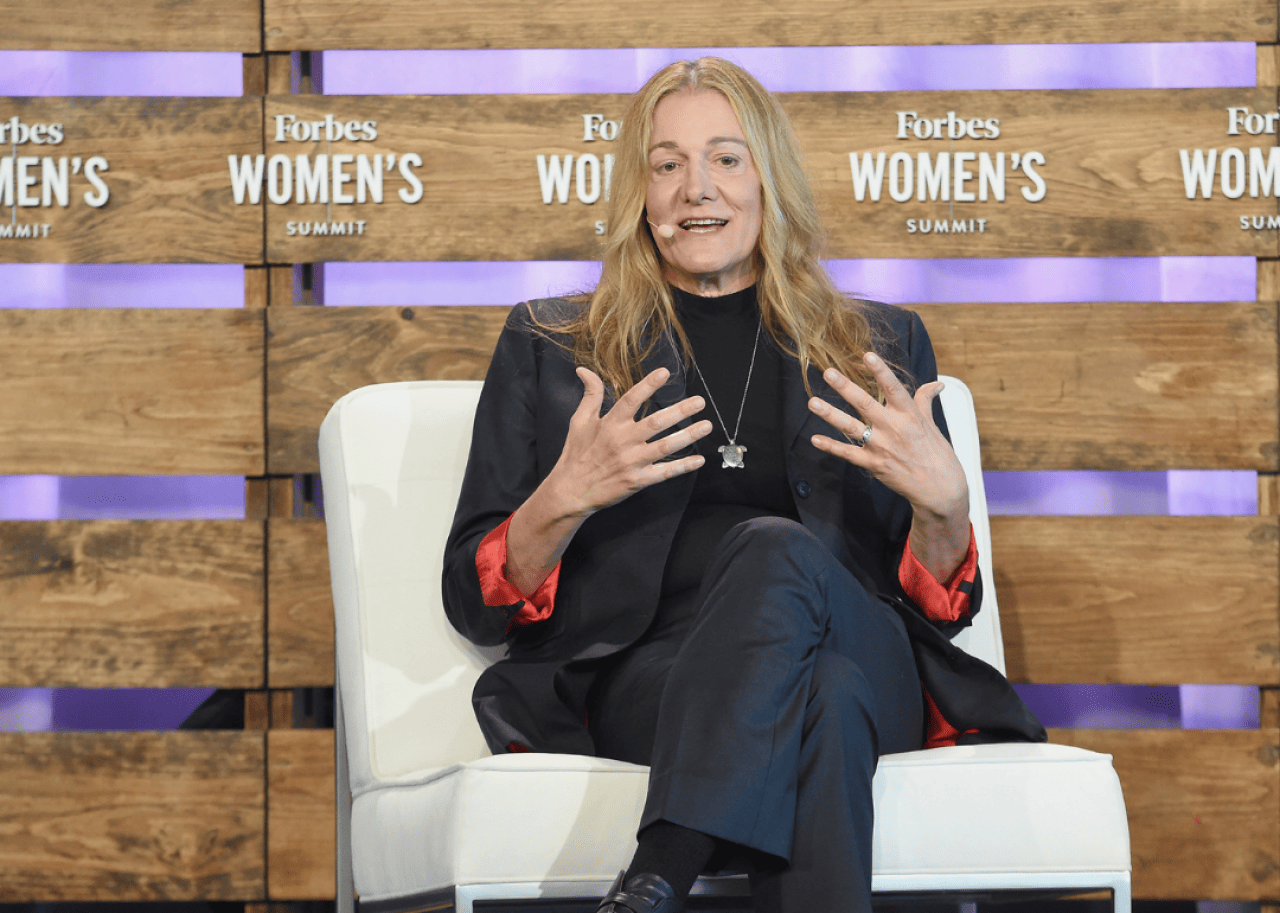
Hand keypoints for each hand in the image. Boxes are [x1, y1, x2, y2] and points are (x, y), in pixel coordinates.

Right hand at [549, 366, 710, 518]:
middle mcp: (623, 441)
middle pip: (656, 423)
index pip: (632, 399)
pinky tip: (699, 460)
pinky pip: (664, 473)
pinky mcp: (637, 481)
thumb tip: (584, 370)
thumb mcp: (580, 421)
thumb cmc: (576, 453)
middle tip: (699, 402)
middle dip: (680, 411)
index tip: (665, 373)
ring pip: (665, 446)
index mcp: (610, 424)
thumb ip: (590, 395)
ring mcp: (632, 462)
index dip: (648, 385)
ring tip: (706, 426)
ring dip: (688, 435)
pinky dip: (682, 467)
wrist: (571, 490)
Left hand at [807, 352, 967, 523]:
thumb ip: (926, 401)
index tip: (867, 355)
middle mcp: (894, 428)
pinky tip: (815, 439)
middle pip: (866, 404)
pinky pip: (848, 454)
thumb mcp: (932, 424)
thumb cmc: (937, 455)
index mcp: (909, 415)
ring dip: (830, 414)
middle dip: (846, 387)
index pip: (894, 388)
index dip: (880, 372)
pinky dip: (831, 447)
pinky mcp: (873, 464)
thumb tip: (936, 384)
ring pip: (851, 427)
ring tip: (812, 402)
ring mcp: (881, 447)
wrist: (940, 490)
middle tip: (828, 373)